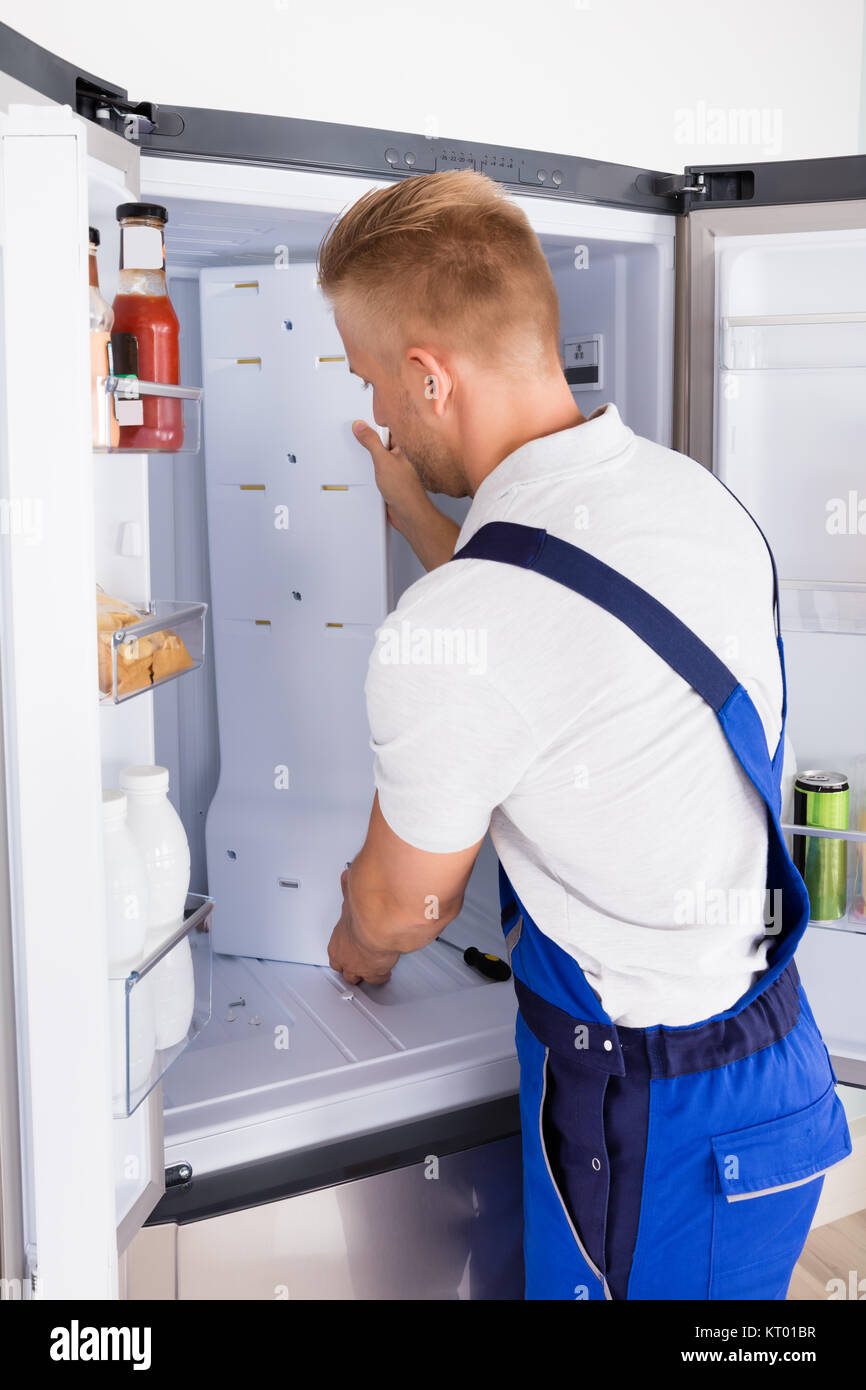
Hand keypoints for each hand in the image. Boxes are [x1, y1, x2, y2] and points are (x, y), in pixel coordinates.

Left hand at [327, 868, 399, 985]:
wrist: (379, 925)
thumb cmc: (364, 913)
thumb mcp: (351, 896)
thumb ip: (348, 889)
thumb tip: (346, 878)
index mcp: (337, 941)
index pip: (334, 952)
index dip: (341, 951)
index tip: (347, 946)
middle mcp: (346, 957)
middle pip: (343, 969)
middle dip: (349, 966)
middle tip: (356, 961)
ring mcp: (360, 967)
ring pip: (357, 978)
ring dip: (363, 973)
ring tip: (369, 970)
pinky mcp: (376, 972)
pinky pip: (377, 979)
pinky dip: (381, 975)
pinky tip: (386, 972)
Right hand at [351, 420, 427, 531]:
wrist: (408, 513)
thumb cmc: (404, 489)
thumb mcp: (382, 460)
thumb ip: (371, 441)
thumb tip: (361, 427)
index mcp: (405, 445)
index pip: (388, 427)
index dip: (375, 424)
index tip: (362, 424)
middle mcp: (403, 455)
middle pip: (382, 441)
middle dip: (371, 442)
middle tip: (363, 443)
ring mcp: (398, 466)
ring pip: (380, 455)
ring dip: (372, 459)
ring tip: (371, 464)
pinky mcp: (392, 477)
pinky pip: (379, 468)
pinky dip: (373, 470)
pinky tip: (372, 474)